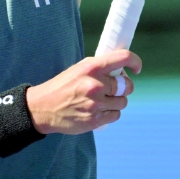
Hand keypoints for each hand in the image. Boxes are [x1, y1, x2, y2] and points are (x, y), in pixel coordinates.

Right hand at [25, 49, 141, 133]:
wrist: (43, 107)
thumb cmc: (64, 86)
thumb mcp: (79, 69)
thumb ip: (100, 68)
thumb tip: (122, 70)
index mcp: (92, 67)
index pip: (123, 58)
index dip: (135, 62)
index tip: (137, 68)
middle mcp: (96, 84)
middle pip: (127, 86)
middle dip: (124, 87)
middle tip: (114, 88)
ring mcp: (96, 104)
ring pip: (123, 102)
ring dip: (117, 101)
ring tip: (103, 100)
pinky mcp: (95, 120)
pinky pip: (115, 115)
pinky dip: (110, 113)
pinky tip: (99, 110)